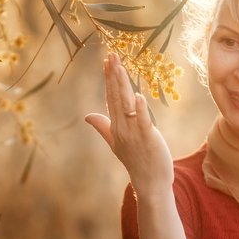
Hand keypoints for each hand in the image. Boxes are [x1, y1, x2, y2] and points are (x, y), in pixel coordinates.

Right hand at [85, 53, 173, 195]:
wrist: (150, 182)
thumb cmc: (136, 161)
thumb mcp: (116, 142)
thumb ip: (103, 127)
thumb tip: (88, 116)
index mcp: (116, 126)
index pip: (110, 97)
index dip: (109, 79)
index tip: (107, 61)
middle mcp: (122, 127)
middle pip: (116, 97)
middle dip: (114, 76)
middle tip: (112, 56)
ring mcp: (134, 133)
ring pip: (126, 104)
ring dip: (123, 85)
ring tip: (120, 67)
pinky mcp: (148, 138)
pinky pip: (143, 122)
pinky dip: (140, 109)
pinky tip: (138, 96)